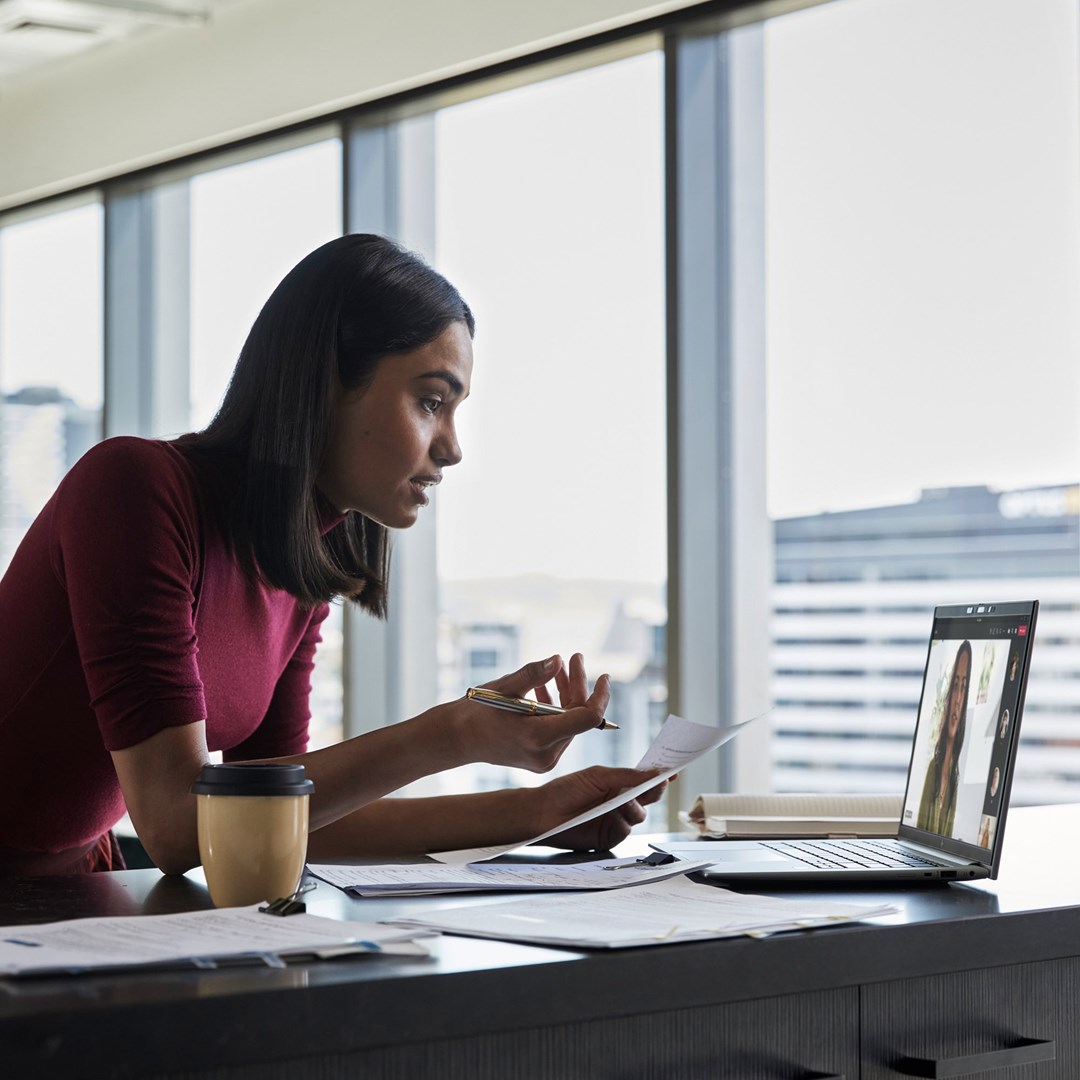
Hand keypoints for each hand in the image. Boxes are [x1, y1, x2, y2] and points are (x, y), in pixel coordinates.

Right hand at [443, 653, 610, 772]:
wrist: (455, 740)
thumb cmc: (475, 713)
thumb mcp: (503, 688)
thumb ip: (533, 674)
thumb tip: (559, 660)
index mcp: (538, 738)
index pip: (586, 718)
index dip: (599, 695)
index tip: (604, 676)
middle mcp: (546, 754)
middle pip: (577, 716)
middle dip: (578, 686)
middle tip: (574, 658)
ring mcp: (544, 759)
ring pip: (569, 722)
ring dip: (567, 694)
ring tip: (560, 667)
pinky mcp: (541, 757)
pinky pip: (559, 729)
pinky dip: (556, 707)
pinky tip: (545, 687)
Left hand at [528, 765, 670, 851]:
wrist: (543, 813)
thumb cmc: (565, 790)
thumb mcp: (598, 776)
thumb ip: (627, 776)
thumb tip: (653, 773)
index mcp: (617, 784)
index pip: (643, 780)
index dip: (659, 776)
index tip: (673, 771)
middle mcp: (618, 801)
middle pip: (647, 798)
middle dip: (653, 791)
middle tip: (658, 785)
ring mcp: (615, 819)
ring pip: (639, 815)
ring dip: (634, 807)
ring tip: (622, 802)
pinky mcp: (609, 837)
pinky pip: (625, 831)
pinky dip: (623, 823)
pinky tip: (614, 817)